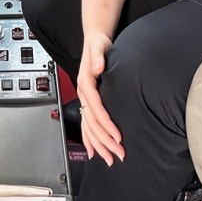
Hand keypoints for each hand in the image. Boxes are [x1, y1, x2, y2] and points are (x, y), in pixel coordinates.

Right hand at [76, 32, 124, 164]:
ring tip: (109, 159)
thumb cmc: (98, 44)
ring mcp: (84, 99)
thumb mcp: (99, 46)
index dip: (106, 123)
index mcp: (85, 83)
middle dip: (104, 140)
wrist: (93, 41)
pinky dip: (89, 139)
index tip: (117, 136)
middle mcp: (83, 93)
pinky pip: (86, 124)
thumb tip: (98, 67)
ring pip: (88, 126)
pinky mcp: (87, 101)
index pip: (96, 108)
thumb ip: (98, 56)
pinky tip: (93, 151)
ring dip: (98, 144)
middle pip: (92, 122)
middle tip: (118, 154)